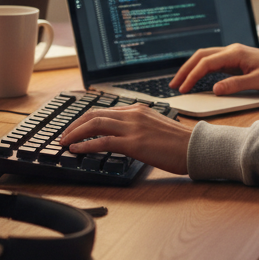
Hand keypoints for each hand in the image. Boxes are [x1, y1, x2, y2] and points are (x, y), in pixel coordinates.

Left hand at [58, 104, 193, 175]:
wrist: (195, 148)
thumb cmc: (179, 143)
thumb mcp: (155, 128)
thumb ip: (138, 127)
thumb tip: (121, 137)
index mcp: (138, 109)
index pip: (104, 110)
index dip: (85, 119)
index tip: (75, 127)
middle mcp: (133, 114)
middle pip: (94, 114)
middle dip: (74, 124)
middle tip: (63, 135)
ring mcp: (133, 127)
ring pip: (94, 124)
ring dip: (75, 133)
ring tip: (64, 142)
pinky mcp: (134, 143)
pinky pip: (103, 141)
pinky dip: (85, 145)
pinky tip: (76, 150)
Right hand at [170, 44, 258, 94]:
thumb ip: (236, 85)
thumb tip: (215, 89)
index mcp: (235, 53)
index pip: (206, 63)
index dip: (192, 76)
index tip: (183, 88)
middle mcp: (232, 50)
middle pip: (201, 56)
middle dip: (185, 70)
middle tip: (174, 84)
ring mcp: (233, 55)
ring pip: (205, 58)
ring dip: (192, 68)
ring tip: (181, 82)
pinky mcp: (236, 60)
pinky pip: (213, 62)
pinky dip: (202, 69)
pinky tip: (197, 78)